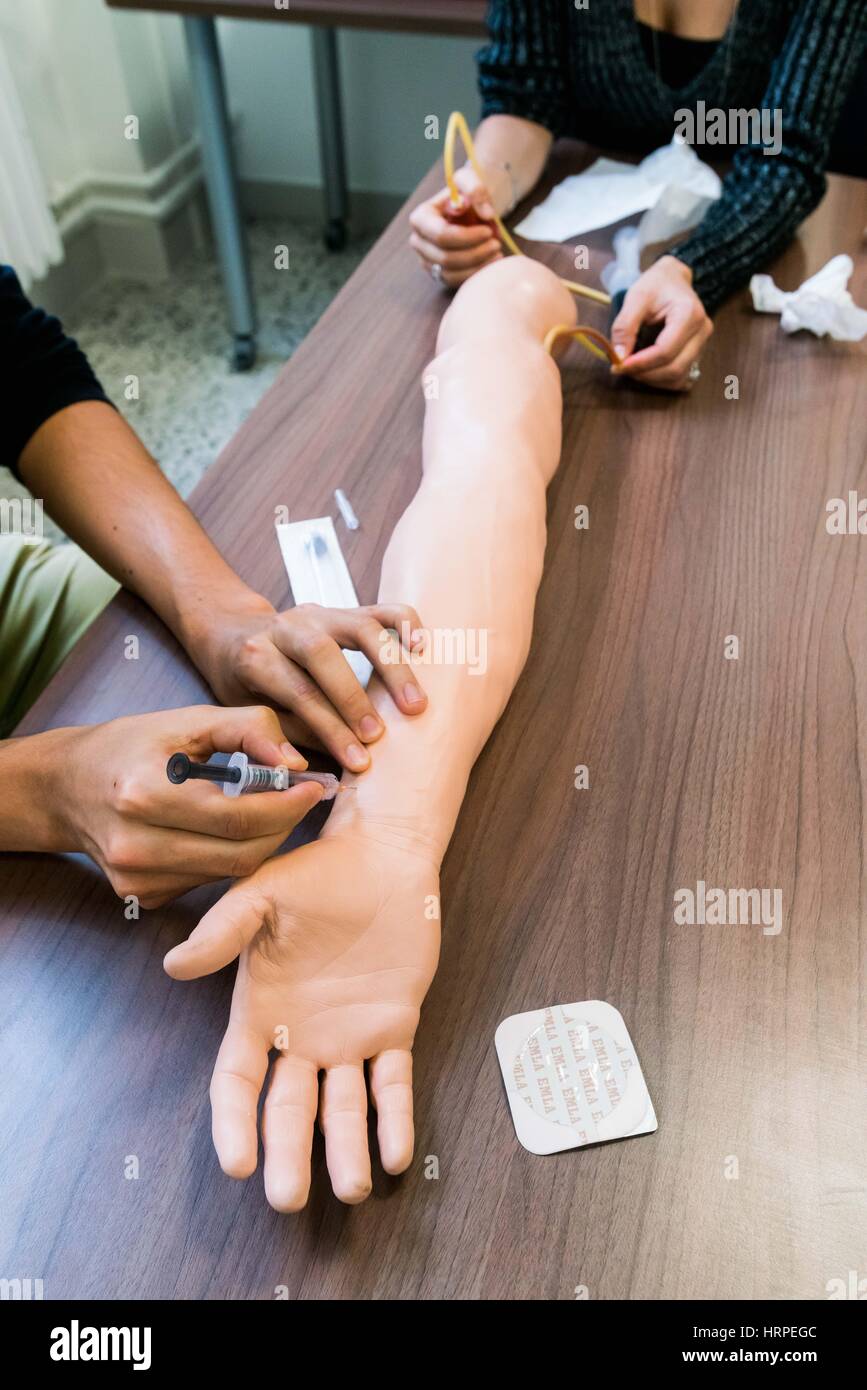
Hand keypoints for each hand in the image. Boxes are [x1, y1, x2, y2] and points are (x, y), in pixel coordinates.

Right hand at [60, 705, 325, 907]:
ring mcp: (137, 879)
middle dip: (282, 826)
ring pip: (229, 873)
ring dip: (261, 843)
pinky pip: (207, 882)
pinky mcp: (142, 896)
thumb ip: (248, 729)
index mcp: (144, 794)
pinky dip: (229, 856)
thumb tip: (296, 763)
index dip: (287, 805)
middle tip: (299, 799)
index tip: (314, 786)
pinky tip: (226, 831)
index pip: (238, 817)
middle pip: (240, 853)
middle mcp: (136, 845)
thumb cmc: (131, 746)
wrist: (66, 788)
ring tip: (268, 809)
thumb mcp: (188, 720)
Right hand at [164, 828, 440, 1208]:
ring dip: (346, 1152)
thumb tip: (174, 967)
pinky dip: (395, 1119)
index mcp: (260, 1012)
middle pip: (289, 1110)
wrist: (380, 856)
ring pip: (344, 1108)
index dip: (235, 1124)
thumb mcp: (260, 896)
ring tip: (352, 1189)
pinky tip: (397, 1153)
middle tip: (288, 1199)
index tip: (237, 1163)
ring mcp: (349, 1037)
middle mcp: (301, 1036)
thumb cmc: (316, 872)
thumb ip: (223, 933)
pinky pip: (394, 1083)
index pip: (239, 1082)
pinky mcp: (394, 1026)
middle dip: (287, 1157)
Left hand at [192, 593, 427, 772]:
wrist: (237, 634)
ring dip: (392, 667)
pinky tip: (423, 647)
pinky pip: (381, 609)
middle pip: (325, 654)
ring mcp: (320, 613)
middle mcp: (289, 627)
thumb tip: (327, 763)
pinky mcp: (345, 609)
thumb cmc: (247, 681)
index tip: (358, 758)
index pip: (299, 691)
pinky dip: (405, 623)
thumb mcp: (251, 710)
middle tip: (380, 734)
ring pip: (361, 627)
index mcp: (258, 655)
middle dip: (356, 698)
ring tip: (416, 703)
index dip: (331, 727)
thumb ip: (290, 732)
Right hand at [409, 164, 505, 288]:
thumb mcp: (470, 180)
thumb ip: (476, 189)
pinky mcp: (438, 273)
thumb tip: (486, 214)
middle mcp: (418, 242)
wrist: (470, 205)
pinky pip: (455, 282)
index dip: (467, 237)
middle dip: (475, 253)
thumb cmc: (468, 192)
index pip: (441, 235)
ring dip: (477, 266)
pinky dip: (475, 275)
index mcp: (420, 218)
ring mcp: (427, 260)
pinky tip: (492, 263)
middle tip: (497, 244)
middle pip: (445, 258)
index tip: (488, 231)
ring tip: (497, 253)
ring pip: (450, 274)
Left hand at [610, 256, 712, 390]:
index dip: (641, 363)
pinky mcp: (698, 353)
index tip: (619, 365)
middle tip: (621, 368)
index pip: (665, 350)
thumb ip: (625, 326)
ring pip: (679, 378)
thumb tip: (619, 356)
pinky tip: (646, 371)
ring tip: (632, 368)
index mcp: (689, 313)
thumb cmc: (655, 286)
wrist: (673, 280)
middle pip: (674, 368)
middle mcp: (702, 330)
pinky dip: (662, 381)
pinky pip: (682, 379)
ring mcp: (703, 344)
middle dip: (645, 374)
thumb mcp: (635, 297)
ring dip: (652, 380)